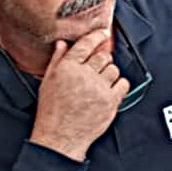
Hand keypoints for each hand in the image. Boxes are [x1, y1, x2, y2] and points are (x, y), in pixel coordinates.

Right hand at [28, 29, 122, 160]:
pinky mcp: (110, 101)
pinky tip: (110, 89)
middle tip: (97, 68)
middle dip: (101, 60)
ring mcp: (98, 88)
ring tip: (100, 83)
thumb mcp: (48, 82)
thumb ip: (57, 60)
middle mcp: (84, 75)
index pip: (86, 44)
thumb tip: (62, 44)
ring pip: (114, 69)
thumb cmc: (52, 112)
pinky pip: (123, 84)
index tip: (103, 33)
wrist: (60, 137)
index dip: (97, 36)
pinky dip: (119, 85)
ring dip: (109, 74)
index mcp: (67, 68)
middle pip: (103, 56)